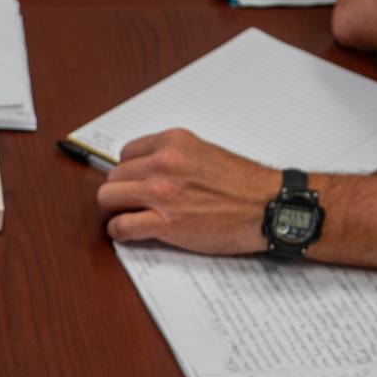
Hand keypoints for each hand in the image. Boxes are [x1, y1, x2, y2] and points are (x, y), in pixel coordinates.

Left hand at [97, 128, 274, 253]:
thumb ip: (175, 157)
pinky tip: (127, 233)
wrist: (266, 207)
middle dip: (119, 191)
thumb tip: (150, 170)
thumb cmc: (244, 185)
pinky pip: (121, 226)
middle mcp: (163, 163)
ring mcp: (161, 193)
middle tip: (128, 203)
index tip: (134, 182)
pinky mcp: (163, 222)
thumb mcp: (205, 153)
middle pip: (114, 176)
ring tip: (126, 217)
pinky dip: (118, 232)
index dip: (128, 171)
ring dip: (113, 210)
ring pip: (109, 198)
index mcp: (173, 142)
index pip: (126, 153)